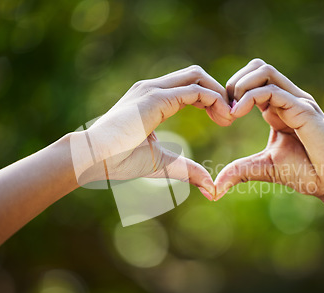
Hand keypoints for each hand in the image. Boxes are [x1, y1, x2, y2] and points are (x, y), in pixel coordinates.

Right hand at [71, 65, 233, 198]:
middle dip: (218, 91)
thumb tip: (211, 188)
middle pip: (196, 74)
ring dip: (218, 93)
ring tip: (228, 118)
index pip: (189, 86)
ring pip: (196, 75)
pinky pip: (194, 89)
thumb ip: (187, 170)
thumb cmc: (120, 161)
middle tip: (229, 117)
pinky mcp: (155, 98)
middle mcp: (152, 88)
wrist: (94, 159)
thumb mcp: (162, 163)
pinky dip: (213, 99)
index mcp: (152, 99)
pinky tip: (221, 118)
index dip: (210, 99)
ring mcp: (152, 90)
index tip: (223, 121)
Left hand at [214, 59, 323, 201]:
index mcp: (277, 109)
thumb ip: (240, 171)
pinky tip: (237, 113)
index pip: (251, 82)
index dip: (230, 94)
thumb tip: (216, 187)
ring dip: (240, 85)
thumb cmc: (306, 173)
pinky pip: (272, 90)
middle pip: (256, 67)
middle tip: (223, 109)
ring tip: (231, 111)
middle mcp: (286, 99)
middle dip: (233, 83)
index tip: (220, 117)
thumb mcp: (264, 168)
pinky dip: (249, 97)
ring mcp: (296, 100)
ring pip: (263, 71)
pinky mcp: (303, 108)